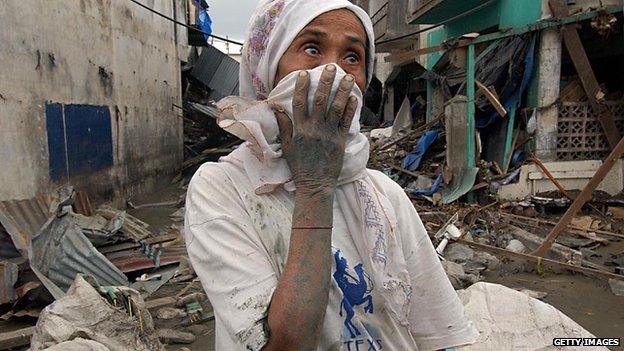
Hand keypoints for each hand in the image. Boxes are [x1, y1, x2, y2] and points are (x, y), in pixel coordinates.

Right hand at [274, 65, 358, 195]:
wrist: (315, 185)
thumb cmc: (300, 166)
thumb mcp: (287, 147)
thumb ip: (285, 127)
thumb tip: (278, 109)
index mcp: (300, 130)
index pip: (299, 103)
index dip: (301, 86)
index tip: (304, 74)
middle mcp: (314, 129)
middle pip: (320, 100)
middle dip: (326, 82)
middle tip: (331, 67)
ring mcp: (328, 134)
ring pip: (336, 107)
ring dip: (342, 90)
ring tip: (348, 77)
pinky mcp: (340, 141)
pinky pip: (346, 121)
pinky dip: (350, 109)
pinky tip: (353, 97)